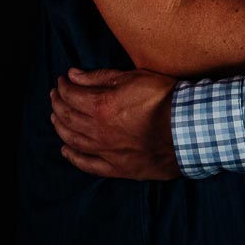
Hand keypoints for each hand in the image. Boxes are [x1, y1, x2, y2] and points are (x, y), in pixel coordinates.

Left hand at [50, 67, 179, 179]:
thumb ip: (99, 77)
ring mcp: (107, 152)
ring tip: (56, 117)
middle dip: (58, 103)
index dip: (63, 86)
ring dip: (60, 127)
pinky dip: (73, 157)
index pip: (70, 95)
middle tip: (55, 95)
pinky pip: (88, 165)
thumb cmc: (163, 99)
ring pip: (73, 140)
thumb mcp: (132, 78)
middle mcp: (98, 131)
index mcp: (101, 106)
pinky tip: (65, 150)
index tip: (61, 80)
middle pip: (67, 117)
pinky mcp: (119, 169)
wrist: (190, 129)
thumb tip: (73, 75)